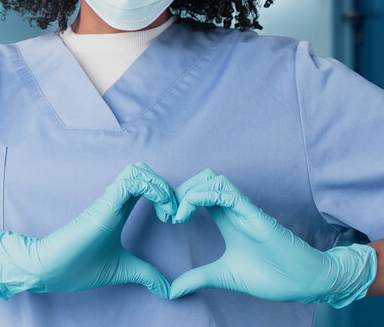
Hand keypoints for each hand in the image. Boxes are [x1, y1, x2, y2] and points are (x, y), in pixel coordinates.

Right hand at [0, 162, 177, 299]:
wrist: (49, 270)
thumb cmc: (77, 266)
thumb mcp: (122, 270)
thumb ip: (145, 275)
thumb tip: (167, 290)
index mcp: (118, 210)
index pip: (144, 184)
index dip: (164, 194)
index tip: (172, 219)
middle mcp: (115, 201)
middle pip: (142, 170)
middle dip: (165, 186)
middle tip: (172, 212)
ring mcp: (109, 201)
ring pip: (138, 170)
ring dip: (160, 186)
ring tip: (167, 210)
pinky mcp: (104, 207)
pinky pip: (131, 182)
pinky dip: (153, 189)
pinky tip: (161, 211)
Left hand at [169, 169, 377, 307]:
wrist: (303, 283)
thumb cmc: (270, 275)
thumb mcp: (223, 276)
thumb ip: (198, 278)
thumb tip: (172, 291)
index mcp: (226, 218)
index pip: (198, 193)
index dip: (178, 199)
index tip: (166, 219)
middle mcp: (234, 210)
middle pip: (203, 179)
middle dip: (180, 190)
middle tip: (167, 214)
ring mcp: (245, 210)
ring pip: (214, 180)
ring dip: (189, 191)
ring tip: (176, 215)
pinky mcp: (255, 215)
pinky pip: (228, 193)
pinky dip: (203, 195)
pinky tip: (188, 212)